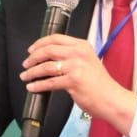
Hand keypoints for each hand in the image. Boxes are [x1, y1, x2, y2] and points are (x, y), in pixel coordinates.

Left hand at [21, 34, 136, 133]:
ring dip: (32, 72)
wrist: (111, 98)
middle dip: (33, 58)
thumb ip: (72, 56)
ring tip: (25, 76)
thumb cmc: (99, 84)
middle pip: (48, 50)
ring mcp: (76, 66)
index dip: (39, 43)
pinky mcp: (73, 81)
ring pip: (46, 66)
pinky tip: (32, 87)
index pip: (56, 38)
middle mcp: (78, 53)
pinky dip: (38, 85)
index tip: (31, 50)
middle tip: (26, 64)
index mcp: (82, 46)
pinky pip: (49, 82)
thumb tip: (49, 58)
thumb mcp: (88, 61)